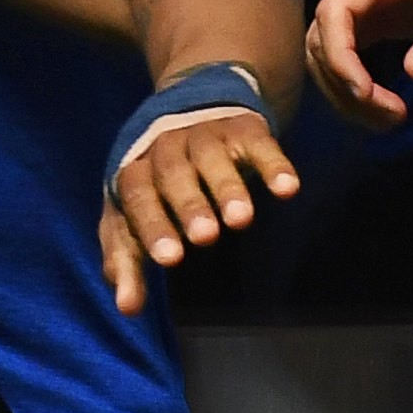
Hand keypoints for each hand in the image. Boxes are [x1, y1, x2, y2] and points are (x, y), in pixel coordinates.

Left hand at [99, 108, 297, 315]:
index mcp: (134, 171)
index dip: (151, 227)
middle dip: (187, 206)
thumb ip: (127, 257)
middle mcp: (165, 148)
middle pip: (171, 176)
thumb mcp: (135, 213)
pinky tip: (286, 188)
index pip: (135, 198)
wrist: (191, 105)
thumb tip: (127, 307)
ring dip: (225, 187)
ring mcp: (203, 135)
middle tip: (204, 238)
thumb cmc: (158, 181)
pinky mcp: (242, 128)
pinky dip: (272, 164)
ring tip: (240, 220)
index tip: (169, 260)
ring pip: (211, 158)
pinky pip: (258, 143)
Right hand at [309, 0, 412, 128]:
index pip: (335, 10)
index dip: (340, 57)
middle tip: (391, 118)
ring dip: (345, 90)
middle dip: (345, 83)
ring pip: (326, 48)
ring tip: (389, 119)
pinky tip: (381, 106)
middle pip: (324, 34)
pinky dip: (353, 83)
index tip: (366, 95)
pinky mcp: (367, 16)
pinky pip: (343, 52)